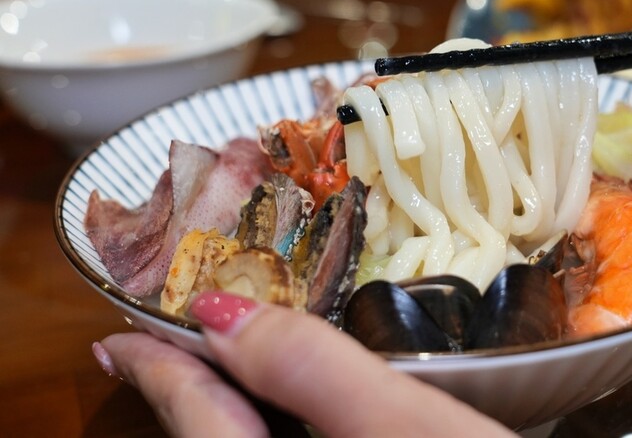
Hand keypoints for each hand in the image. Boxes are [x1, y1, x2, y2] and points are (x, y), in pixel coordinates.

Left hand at [93, 291, 515, 437]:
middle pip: (211, 437)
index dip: (159, 370)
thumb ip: (312, 368)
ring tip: (205, 363)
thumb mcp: (407, 423)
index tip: (120, 334)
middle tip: (153, 342)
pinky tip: (279, 401)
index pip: (197, 420)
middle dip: (182, 385)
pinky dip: (266, 420)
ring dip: (222, 404)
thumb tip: (221, 310)